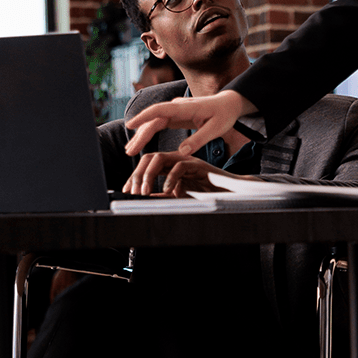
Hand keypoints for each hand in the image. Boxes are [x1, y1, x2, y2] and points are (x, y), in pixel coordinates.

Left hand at [123, 151, 253, 196]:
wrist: (230, 193)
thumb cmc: (207, 193)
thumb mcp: (179, 196)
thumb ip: (164, 196)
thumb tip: (147, 199)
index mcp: (170, 165)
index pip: (147, 164)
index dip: (134, 176)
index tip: (127, 190)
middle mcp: (176, 160)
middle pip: (149, 158)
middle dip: (137, 174)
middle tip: (133, 192)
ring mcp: (187, 160)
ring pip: (159, 158)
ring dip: (148, 175)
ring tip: (145, 191)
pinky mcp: (198, 165)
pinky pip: (179, 166)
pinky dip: (170, 178)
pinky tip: (167, 190)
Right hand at [124, 90, 253, 157]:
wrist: (229, 104)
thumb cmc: (224, 115)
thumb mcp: (216, 129)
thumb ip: (199, 140)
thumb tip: (181, 152)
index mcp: (186, 108)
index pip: (160, 110)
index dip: (144, 117)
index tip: (130, 125)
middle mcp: (177, 107)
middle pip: (153, 119)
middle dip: (140, 134)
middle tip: (129, 151)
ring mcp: (175, 110)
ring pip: (154, 122)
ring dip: (142, 135)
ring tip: (130, 150)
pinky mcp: (176, 116)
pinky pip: (159, 123)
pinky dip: (149, 132)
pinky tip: (141, 142)